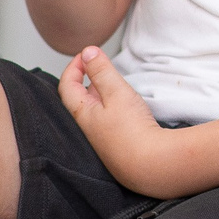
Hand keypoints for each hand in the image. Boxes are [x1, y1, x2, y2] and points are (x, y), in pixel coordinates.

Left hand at [58, 48, 178, 196]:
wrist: (150, 165)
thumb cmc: (132, 131)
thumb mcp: (117, 92)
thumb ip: (102, 70)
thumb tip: (88, 52)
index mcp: (82, 113)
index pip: (67, 85)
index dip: (74, 66)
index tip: (86, 54)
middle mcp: (88, 127)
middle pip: (78, 98)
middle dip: (85, 77)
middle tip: (96, 65)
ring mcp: (102, 138)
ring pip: (94, 109)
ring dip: (99, 92)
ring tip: (112, 82)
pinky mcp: (117, 145)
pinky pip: (107, 120)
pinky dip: (111, 106)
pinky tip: (125, 106)